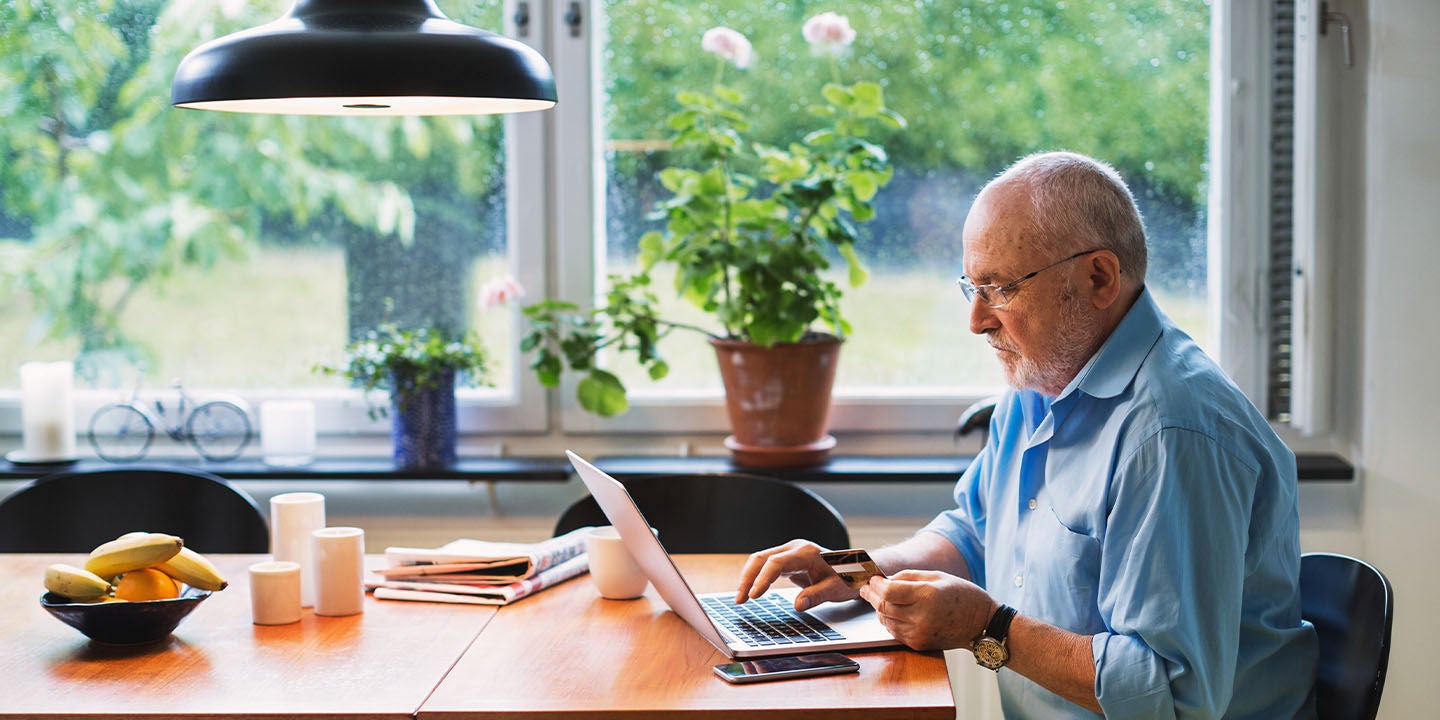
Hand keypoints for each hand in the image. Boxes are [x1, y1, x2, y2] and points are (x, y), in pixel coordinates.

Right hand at [734, 539, 856, 610]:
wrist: (856, 568)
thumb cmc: (848, 577)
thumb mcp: (837, 589)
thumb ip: (817, 595)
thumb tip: (797, 606)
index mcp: (806, 552)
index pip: (776, 563)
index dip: (762, 579)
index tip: (754, 595)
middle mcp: (795, 548)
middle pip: (762, 558)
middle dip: (748, 578)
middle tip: (740, 599)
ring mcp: (790, 553)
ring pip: (760, 560)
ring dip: (748, 577)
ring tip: (740, 598)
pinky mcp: (787, 560)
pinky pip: (765, 565)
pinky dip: (755, 577)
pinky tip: (750, 591)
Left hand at [858, 569, 996, 651]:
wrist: (982, 623)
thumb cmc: (962, 595)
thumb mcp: (937, 576)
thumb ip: (908, 576)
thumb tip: (885, 579)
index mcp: (927, 595)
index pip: (888, 591)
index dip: (876, 585)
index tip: (872, 579)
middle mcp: (921, 616)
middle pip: (884, 606)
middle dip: (872, 596)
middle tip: (866, 589)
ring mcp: (920, 633)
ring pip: (886, 620)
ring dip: (879, 609)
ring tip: (879, 599)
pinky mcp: (919, 644)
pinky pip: (894, 632)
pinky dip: (889, 621)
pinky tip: (891, 612)